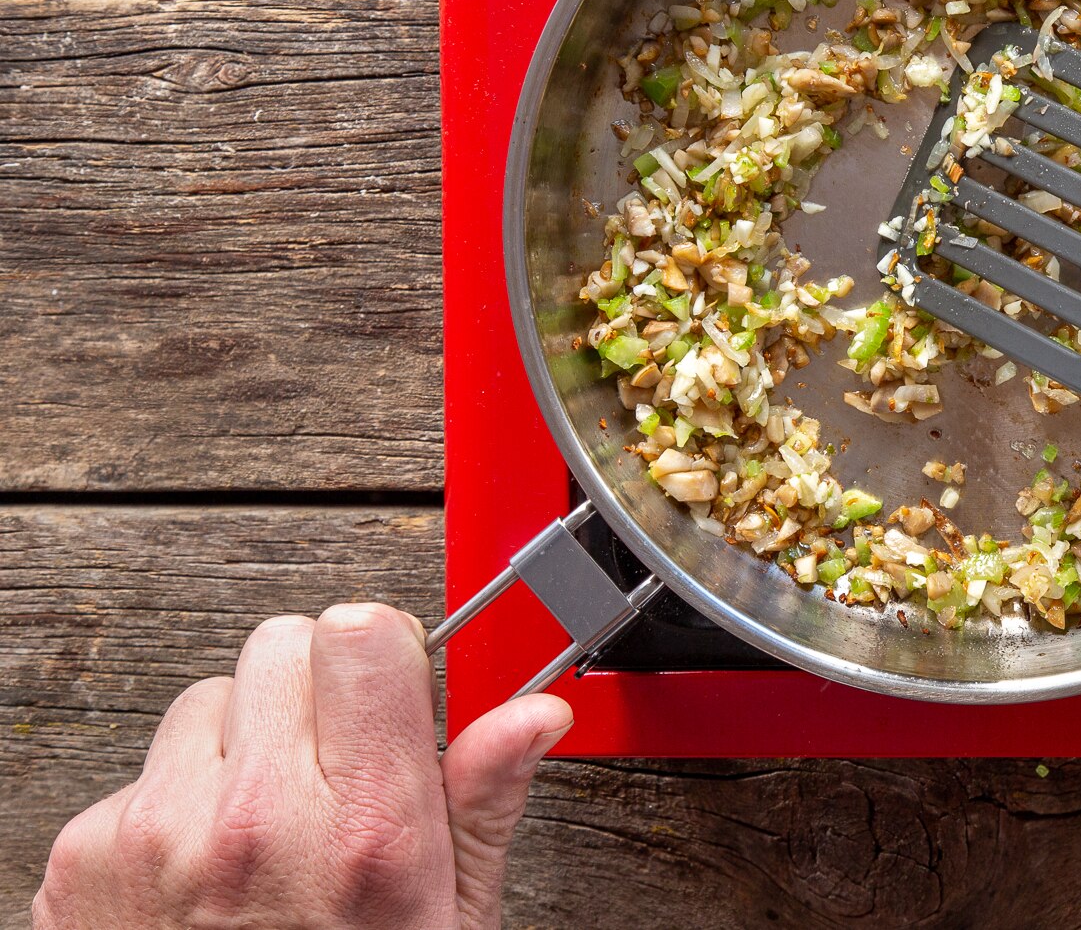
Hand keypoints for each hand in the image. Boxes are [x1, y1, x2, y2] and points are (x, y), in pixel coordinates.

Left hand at [33, 604, 572, 929]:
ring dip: (238, 743)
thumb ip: (483, 803)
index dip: (381, 656)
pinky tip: (207, 866)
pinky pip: (141, 772)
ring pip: (207, 699)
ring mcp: (160, 836)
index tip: (389, 691)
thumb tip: (532, 716)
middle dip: (314, 691)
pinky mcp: (89, 857)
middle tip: (332, 764)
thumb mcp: (449, 920)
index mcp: (364, 832)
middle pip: (283, 645)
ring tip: (268, 824)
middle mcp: (257, 821)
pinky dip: (175, 804)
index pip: (360, 637)